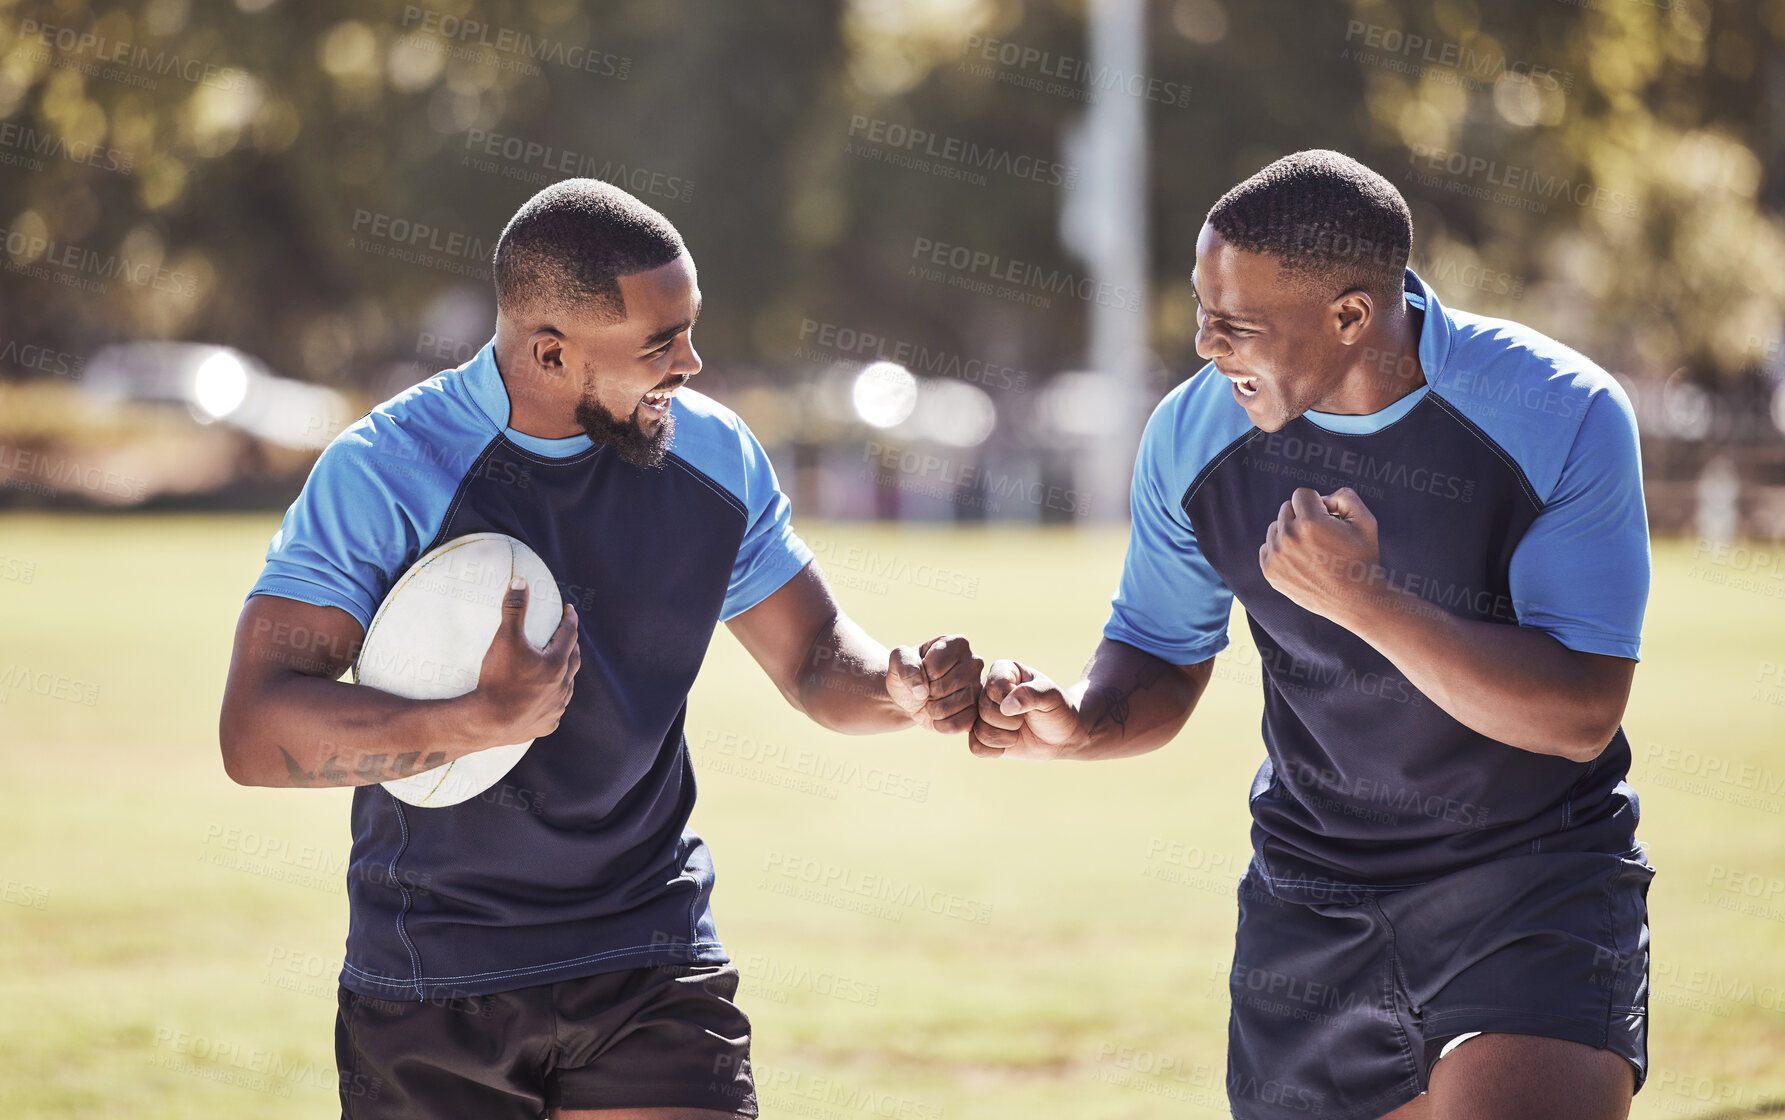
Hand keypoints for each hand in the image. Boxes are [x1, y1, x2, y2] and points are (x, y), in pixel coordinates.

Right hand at [470, 577, 580, 743]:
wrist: (488, 721)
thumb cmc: (497, 678)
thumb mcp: (505, 638)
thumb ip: (514, 608)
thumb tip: (520, 580)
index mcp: (556, 662)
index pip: (569, 633)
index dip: (570, 619)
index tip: (570, 610)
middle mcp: (562, 685)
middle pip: (574, 659)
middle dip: (572, 645)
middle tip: (567, 636)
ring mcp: (556, 707)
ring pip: (567, 686)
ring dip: (565, 674)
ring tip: (559, 667)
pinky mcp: (546, 724)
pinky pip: (555, 708)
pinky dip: (553, 699)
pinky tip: (546, 699)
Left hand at [886, 634, 983, 733]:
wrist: (912, 696)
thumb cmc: (909, 673)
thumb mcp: (898, 660)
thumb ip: (904, 665)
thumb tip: (921, 690)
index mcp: (958, 643)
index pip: (935, 666)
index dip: (920, 673)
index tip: (922, 671)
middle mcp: (974, 662)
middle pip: (942, 687)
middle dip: (926, 692)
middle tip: (927, 688)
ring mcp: (979, 689)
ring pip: (948, 707)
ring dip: (931, 709)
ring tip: (933, 700)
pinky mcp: (978, 713)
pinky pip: (956, 725)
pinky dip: (939, 724)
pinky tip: (940, 715)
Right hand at [968, 659, 1082, 759]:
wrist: (1061, 736)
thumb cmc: (1057, 709)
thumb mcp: (1050, 697)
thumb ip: (1030, 695)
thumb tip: (1005, 707)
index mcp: (1002, 670)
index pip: (993, 686)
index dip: (1012, 701)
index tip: (1031, 702)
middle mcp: (986, 689)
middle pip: (983, 710)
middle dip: (1011, 721)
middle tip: (1025, 719)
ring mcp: (980, 712)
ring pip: (978, 730)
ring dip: (1005, 737)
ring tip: (1019, 730)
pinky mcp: (979, 734)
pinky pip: (976, 747)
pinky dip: (996, 750)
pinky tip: (1010, 743)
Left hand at [1259, 487, 1382, 624]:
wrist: (1355, 600)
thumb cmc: (1362, 559)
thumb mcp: (1365, 520)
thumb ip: (1344, 496)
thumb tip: (1321, 499)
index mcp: (1310, 522)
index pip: (1301, 494)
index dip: (1318, 504)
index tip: (1329, 520)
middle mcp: (1288, 537)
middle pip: (1286, 509)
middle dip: (1303, 517)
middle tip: (1322, 537)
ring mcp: (1276, 556)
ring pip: (1276, 527)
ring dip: (1291, 533)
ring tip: (1313, 551)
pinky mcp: (1270, 571)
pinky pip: (1267, 547)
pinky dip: (1281, 550)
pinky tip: (1301, 561)